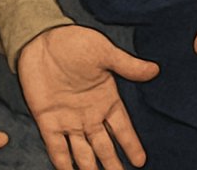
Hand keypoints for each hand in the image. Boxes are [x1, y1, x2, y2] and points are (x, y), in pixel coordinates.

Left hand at [17, 24, 158, 169]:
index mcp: (106, 100)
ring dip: (89, 168)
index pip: (123, 129)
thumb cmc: (76, 43)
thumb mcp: (104, 53)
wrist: (42, 38)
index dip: (131, 145)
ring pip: (82, 152)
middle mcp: (89, 115)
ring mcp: (68, 120)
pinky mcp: (47, 120)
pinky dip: (62, 161)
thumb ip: (127, 65)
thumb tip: (154, 70)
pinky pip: (56, 146)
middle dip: (112, 164)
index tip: (140, 162)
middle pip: (104, 147)